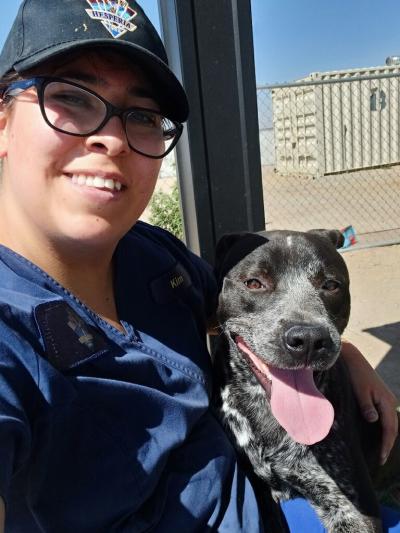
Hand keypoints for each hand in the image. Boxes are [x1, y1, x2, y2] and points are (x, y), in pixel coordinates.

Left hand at [341, 339, 398, 463]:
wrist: (352, 358)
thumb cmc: (354, 374)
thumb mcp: (359, 390)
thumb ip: (366, 406)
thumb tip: (374, 420)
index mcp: (387, 400)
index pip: (390, 428)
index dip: (386, 444)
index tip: (381, 458)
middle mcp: (390, 400)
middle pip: (393, 427)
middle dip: (388, 443)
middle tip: (381, 459)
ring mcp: (386, 398)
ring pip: (390, 422)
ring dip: (386, 436)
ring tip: (380, 450)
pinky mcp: (380, 397)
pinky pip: (385, 416)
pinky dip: (383, 427)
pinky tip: (376, 433)